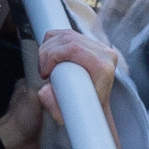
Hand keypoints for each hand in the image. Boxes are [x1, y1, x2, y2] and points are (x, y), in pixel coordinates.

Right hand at [0, 28, 117, 148]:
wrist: (95, 112)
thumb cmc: (81, 114)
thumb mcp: (64, 115)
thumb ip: (52, 104)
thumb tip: (43, 90)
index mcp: (104, 67)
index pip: (73, 48)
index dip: (51, 55)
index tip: (44, 74)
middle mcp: (106, 54)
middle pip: (67, 39)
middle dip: (47, 52)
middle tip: (42, 72)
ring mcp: (101, 47)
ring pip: (66, 34)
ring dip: (48, 48)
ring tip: (46, 67)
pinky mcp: (93, 43)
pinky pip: (68, 33)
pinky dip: (53, 41)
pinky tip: (50, 58)